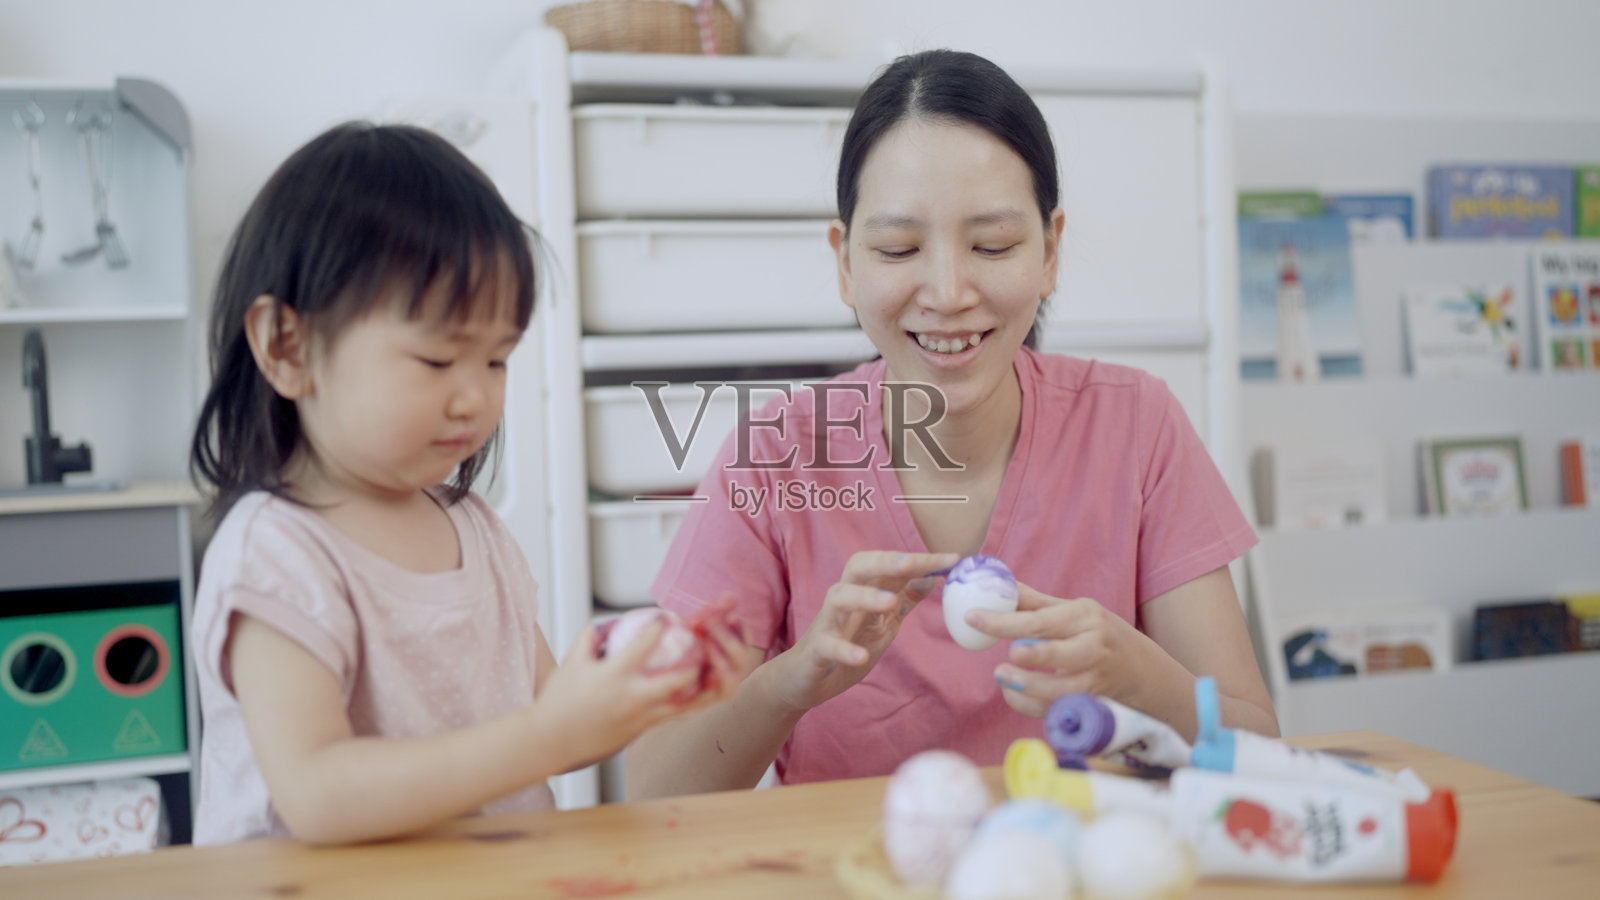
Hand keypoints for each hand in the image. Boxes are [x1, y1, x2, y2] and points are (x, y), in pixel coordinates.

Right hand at [534, 619, 717, 768]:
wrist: (551, 741)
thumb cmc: (558, 701)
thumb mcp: (572, 662)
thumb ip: (590, 637)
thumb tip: (607, 623)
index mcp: (613, 675)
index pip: (644, 644)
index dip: (660, 627)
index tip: (667, 617)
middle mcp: (631, 697)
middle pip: (677, 678)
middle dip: (694, 662)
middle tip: (701, 646)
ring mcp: (639, 718)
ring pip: (682, 703)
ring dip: (699, 686)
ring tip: (713, 671)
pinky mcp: (640, 731)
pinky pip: (670, 715)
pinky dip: (685, 704)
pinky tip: (695, 693)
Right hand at [771, 551, 958, 712]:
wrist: (802, 679)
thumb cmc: (844, 644)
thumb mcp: (881, 623)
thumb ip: (904, 600)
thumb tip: (934, 578)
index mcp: (862, 591)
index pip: (889, 565)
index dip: (919, 560)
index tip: (952, 558)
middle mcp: (843, 600)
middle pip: (858, 567)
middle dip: (885, 562)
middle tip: (912, 563)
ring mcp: (828, 623)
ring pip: (839, 597)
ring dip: (864, 597)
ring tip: (889, 602)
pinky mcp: (816, 651)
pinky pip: (827, 645)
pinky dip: (843, 649)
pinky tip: (861, 656)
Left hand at [964, 582, 1150, 717]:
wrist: (1140, 669)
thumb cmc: (1096, 633)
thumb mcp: (1073, 611)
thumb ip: (1035, 602)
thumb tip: (998, 584)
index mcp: (1085, 617)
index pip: (1041, 620)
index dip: (1004, 621)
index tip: (973, 618)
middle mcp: (1094, 647)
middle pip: (1061, 653)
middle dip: (1033, 655)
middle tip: (1005, 656)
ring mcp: (1094, 679)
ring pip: (1062, 689)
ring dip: (1029, 686)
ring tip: (1002, 677)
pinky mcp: (1090, 703)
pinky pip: (1057, 709)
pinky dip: (1030, 705)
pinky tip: (1012, 693)